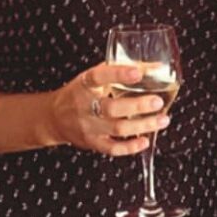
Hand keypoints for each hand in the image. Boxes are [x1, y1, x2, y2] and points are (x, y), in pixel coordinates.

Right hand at [47, 60, 168, 155]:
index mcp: (84, 84)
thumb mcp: (93, 78)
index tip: (138, 72)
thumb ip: (120, 71)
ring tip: (161, 120)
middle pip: (112, 107)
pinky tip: (144, 141)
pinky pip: (112, 148)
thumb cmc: (79, 94)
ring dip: (143, 125)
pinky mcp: (92, 143)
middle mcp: (84, 105)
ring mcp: (88, 126)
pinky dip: (130, 147)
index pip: (99, 76)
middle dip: (138, 105)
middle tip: (157, 102)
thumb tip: (154, 67)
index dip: (118, 74)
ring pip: (117, 129)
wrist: (54, 117)